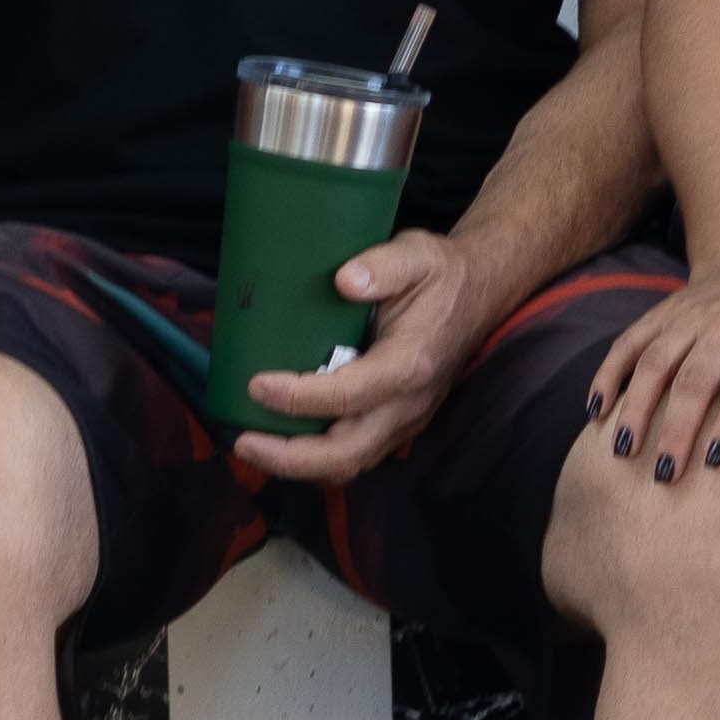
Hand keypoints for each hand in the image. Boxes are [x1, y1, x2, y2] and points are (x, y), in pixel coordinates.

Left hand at [232, 226, 499, 483]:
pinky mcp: (396, 424)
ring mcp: (405, 420)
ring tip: (251, 446)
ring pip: (350, 463)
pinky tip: (279, 440)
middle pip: (348, 453)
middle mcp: (409, 403)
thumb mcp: (416, 254)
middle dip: (290, 458)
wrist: (478, 294)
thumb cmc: (439, 274)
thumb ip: (382, 265)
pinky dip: (314, 459)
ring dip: (298, 465)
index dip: (299, 398)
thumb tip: (344, 280)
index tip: (255, 384)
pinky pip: (354, 455)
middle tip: (241, 441)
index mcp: (411, 364)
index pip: (349, 395)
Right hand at [585, 256, 719, 482]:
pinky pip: (627, 345)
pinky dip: (608, 375)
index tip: (716, 462)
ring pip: (654, 363)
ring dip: (635, 406)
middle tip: (665, 473)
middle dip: (676, 427)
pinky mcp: (657, 316)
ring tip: (623, 449)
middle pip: (694, 379)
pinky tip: (597, 410)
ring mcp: (685, 320)